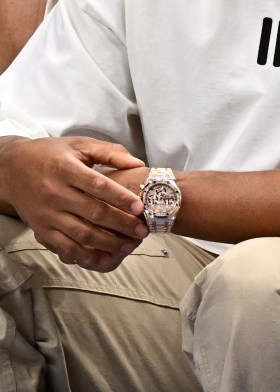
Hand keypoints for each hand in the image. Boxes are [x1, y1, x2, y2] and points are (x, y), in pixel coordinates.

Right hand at [0, 136, 148, 271]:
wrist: (11, 170)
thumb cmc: (52, 154)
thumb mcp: (80, 145)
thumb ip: (110, 153)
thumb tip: (139, 163)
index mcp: (66, 169)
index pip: (98, 185)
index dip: (120, 197)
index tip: (140, 207)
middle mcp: (55, 193)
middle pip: (92, 212)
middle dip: (120, 224)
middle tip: (142, 230)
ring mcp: (46, 214)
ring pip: (79, 233)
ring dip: (106, 243)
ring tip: (128, 247)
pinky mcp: (40, 230)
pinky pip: (62, 247)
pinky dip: (83, 256)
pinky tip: (102, 259)